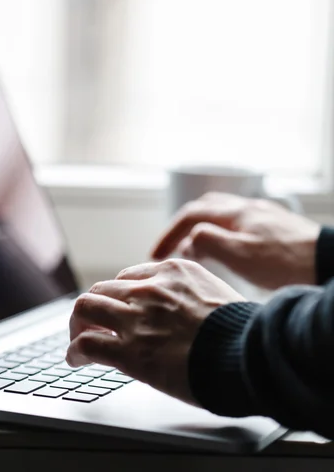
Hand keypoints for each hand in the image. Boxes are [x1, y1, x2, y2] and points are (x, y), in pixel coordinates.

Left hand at [66, 259, 243, 405]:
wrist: (250, 355)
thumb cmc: (243, 333)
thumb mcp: (219, 296)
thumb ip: (192, 297)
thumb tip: (186, 314)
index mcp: (174, 272)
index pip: (129, 277)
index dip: (119, 296)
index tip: (117, 308)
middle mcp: (150, 289)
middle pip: (102, 289)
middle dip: (93, 307)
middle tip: (91, 322)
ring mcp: (136, 318)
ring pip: (84, 308)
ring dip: (78, 324)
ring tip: (78, 338)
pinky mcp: (128, 350)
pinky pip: (85, 343)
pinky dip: (75, 351)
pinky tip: (77, 359)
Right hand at [151, 192, 319, 289]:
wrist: (327, 262)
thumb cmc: (287, 263)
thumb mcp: (241, 256)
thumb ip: (210, 242)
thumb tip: (189, 237)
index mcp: (236, 213)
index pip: (191, 215)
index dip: (168, 233)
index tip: (155, 254)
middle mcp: (248, 208)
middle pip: (205, 208)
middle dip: (182, 227)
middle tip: (170, 249)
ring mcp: (262, 216)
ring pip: (222, 216)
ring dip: (201, 230)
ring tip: (193, 252)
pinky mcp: (275, 227)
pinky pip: (238, 225)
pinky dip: (221, 234)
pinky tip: (226, 251)